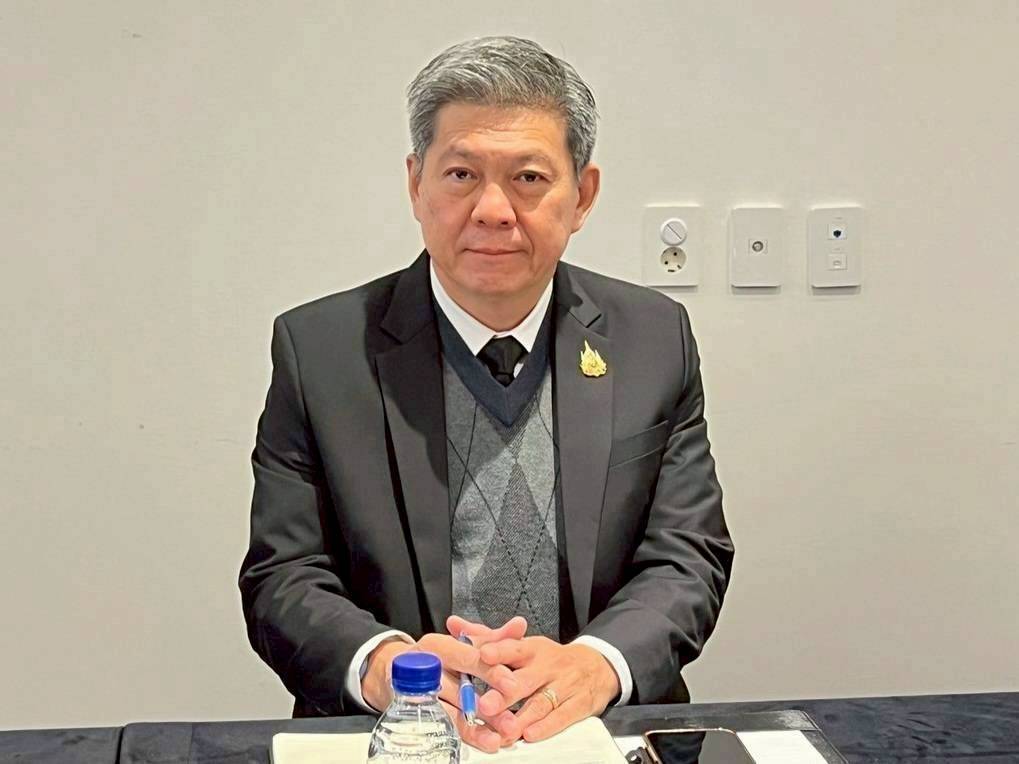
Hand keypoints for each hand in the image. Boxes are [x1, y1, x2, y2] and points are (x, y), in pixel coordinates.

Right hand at [361, 617, 527, 752]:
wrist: (392, 670)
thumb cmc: (435, 654)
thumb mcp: (462, 642)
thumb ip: (492, 637)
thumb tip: (520, 626)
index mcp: (438, 645)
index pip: (467, 657)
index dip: (491, 671)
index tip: (512, 683)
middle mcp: (427, 669)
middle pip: (461, 687)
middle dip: (488, 702)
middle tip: (510, 717)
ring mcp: (421, 695)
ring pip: (454, 712)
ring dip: (480, 726)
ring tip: (501, 735)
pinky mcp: (420, 715)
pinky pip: (446, 726)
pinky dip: (469, 734)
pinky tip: (487, 740)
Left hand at [476, 636, 620, 742]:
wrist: (597, 667)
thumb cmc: (549, 659)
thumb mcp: (523, 644)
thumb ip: (487, 637)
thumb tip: (454, 623)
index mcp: (532, 648)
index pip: (514, 647)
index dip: (499, 650)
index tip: (483, 654)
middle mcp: (548, 665)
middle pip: (525, 679)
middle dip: (505, 693)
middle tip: (486, 705)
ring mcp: (564, 685)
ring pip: (541, 702)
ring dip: (522, 717)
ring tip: (504, 730)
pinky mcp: (579, 704)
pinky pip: (562, 716)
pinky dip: (547, 727)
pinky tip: (531, 735)